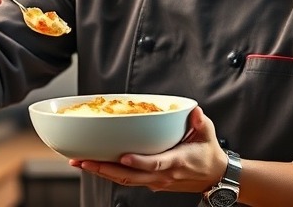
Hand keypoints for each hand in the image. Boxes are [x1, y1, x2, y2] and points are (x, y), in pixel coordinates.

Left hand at [68, 107, 226, 192]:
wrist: (213, 177)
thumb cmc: (207, 153)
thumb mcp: (207, 134)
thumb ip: (199, 122)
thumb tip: (193, 111)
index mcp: (176, 162)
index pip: (155, 164)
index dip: (139, 162)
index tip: (123, 157)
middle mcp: (162, 175)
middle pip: (130, 176)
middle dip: (105, 169)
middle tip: (83, 161)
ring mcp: (155, 182)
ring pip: (124, 180)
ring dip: (101, 172)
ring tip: (79, 162)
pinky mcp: (150, 183)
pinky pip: (127, 180)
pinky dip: (109, 174)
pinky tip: (94, 165)